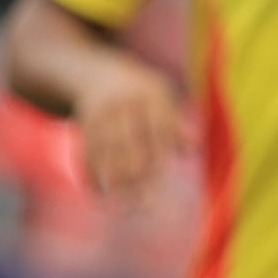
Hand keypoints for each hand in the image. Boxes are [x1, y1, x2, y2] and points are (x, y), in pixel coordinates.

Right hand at [66, 56, 188, 197]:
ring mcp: (103, 111)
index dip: (160, 158)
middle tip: (144, 205)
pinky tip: (98, 193)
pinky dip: (92, 172)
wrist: (96, 72)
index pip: (158, 130)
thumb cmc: (141, 92)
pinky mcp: (85, 120)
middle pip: (132, 144)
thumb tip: (192, 146)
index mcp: (151, 94)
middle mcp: (125, 102)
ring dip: (114, 179)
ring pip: (109, 150)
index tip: (164, 186)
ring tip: (122, 206)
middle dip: (137, 176)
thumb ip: (176, 121)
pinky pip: (88, 149)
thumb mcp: (162, 97)